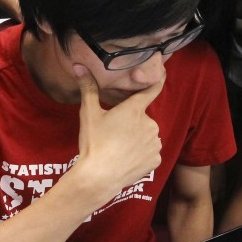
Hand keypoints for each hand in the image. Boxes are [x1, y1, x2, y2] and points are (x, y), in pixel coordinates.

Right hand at [72, 64, 163, 199]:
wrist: (99, 177)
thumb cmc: (94, 143)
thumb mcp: (88, 113)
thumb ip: (88, 88)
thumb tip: (78, 65)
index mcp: (135, 109)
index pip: (151, 90)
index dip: (157, 81)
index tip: (163, 74)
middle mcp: (150, 123)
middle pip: (142, 118)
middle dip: (132, 123)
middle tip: (114, 133)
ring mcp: (155, 143)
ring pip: (147, 136)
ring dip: (137, 139)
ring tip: (119, 148)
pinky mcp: (156, 160)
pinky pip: (150, 153)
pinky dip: (141, 155)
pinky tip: (127, 160)